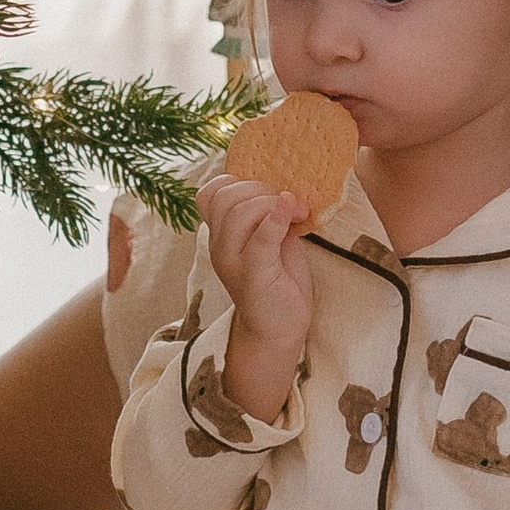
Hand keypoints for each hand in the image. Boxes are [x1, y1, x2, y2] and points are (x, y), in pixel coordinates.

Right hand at [197, 175, 312, 420]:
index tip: (269, 192)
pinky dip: (276, 219)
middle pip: (226, 197)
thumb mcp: (273, 239)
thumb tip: (286, 186)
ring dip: (272, 204)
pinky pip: (259, 238)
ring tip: (299, 213)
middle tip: (291, 203)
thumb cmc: (279, 282)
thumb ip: (270, 214)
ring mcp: (232, 261)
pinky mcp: (253, 275)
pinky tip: (293, 213)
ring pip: (239, 213)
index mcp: (222, 234)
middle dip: (262, 190)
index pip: (210, 193)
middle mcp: (220, 246)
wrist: (279, 329)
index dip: (237, 181)